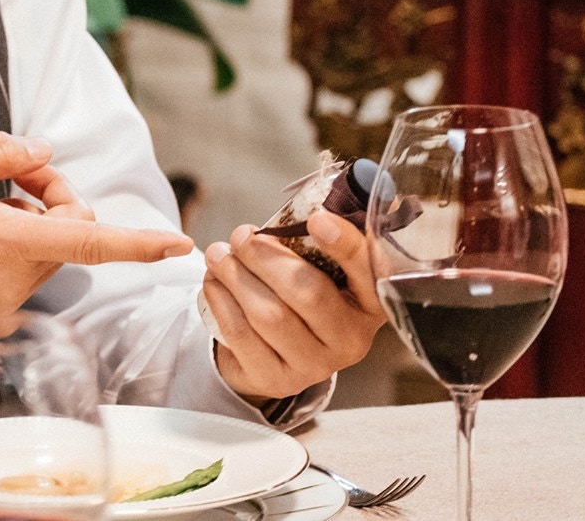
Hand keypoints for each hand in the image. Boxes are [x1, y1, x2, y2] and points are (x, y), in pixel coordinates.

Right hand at [0, 133, 192, 342]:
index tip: (178, 245)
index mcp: (8, 242)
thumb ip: (1, 150)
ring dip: (36, 220)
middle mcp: (14, 279)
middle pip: (71, 234)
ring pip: (51, 252)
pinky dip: (17, 243)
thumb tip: (42, 151)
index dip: (140, 243)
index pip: (91, 241)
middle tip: (15, 172)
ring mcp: (4, 302)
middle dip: (56, 197)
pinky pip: (26, 271)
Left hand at [202, 210, 384, 400]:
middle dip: (266, 258)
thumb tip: (309, 206)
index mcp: (372, 302)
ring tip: (217, 255)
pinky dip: (221, 302)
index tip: (316, 219)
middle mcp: (352, 338)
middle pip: (307, 293)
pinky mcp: (278, 379)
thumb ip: (318, 238)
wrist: (276, 350)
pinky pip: (242, 336)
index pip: (369, 272)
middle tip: (240, 236)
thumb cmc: (301, 291)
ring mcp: (316, 364)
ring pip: (270, 316)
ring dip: (236, 278)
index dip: (345, 245)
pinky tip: (212, 282)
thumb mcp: (319, 267)